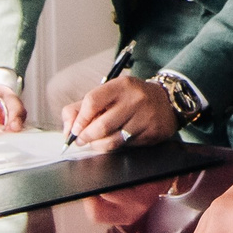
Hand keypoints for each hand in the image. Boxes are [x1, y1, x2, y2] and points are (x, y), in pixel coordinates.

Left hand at [62, 75, 180, 147]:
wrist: (166, 101)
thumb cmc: (129, 99)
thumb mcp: (108, 94)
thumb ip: (82, 107)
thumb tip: (67, 129)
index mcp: (120, 85)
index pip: (92, 101)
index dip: (79, 119)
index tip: (74, 129)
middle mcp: (135, 99)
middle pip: (101, 125)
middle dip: (85, 137)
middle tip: (80, 140)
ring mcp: (145, 117)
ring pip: (112, 140)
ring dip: (98, 146)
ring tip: (94, 143)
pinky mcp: (152, 132)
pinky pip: (126, 146)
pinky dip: (116, 147)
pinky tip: (116, 141)